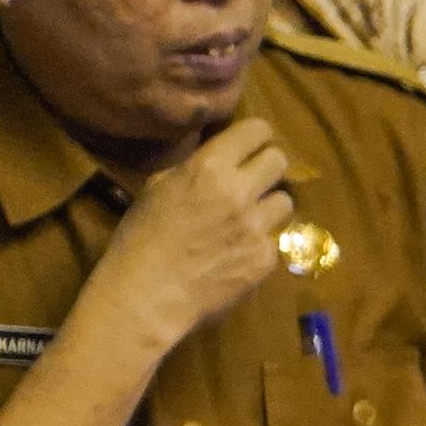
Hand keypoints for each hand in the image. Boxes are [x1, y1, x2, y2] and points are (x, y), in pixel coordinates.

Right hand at [90, 118, 295, 352]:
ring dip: (268, 207)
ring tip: (246, 219)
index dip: (256, 137)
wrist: (148, 294)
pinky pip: (275, 240)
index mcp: (209, 167)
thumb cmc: (141, 238)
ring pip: (284, 202)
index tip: (252, 145)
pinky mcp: (266, 258)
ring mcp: (257, 227)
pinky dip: (260, 243)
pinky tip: (236, 254)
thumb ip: (194, 170)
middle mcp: (239, 191)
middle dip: (267, 168)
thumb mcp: (159, 188)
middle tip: (254, 180)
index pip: (256, 131)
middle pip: (279, 162)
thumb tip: (217, 160)